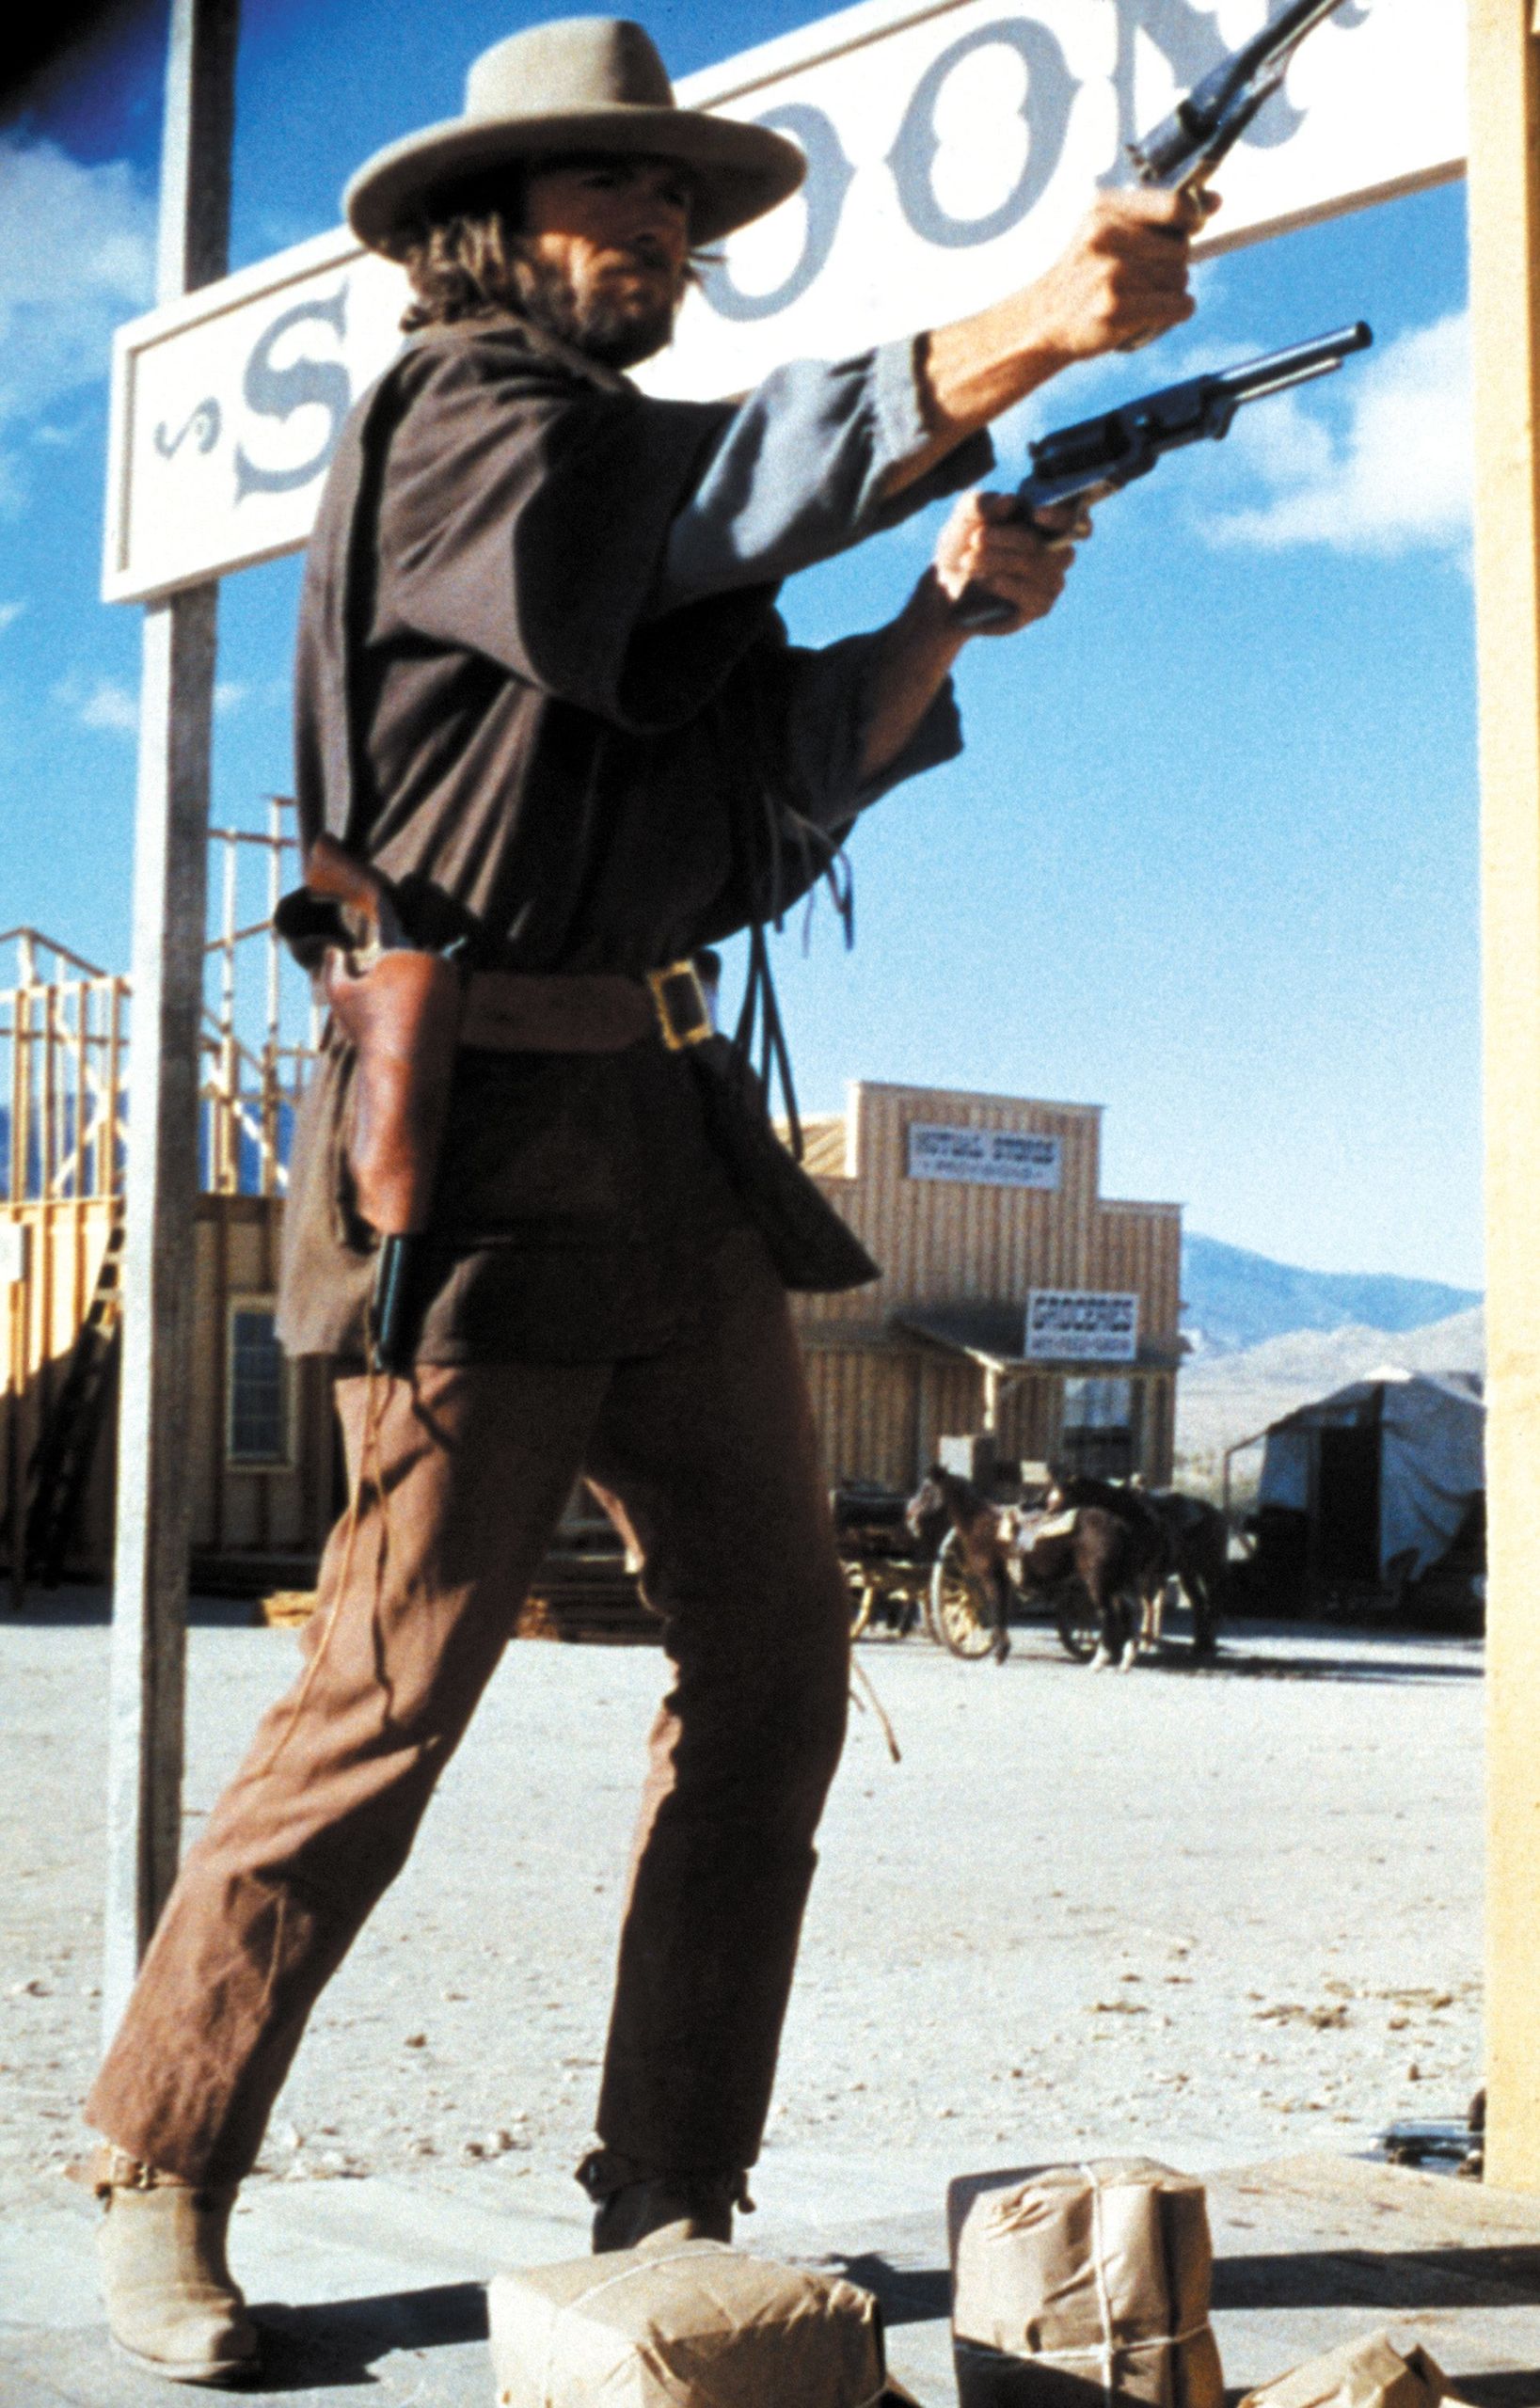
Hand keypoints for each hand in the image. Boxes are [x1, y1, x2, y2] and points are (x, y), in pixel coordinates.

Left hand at [931, 491, 1086, 635]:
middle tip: (976, 537)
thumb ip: (983, 504)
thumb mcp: (965, 516)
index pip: (1073, 518)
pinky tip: (987, 580)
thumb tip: (1008, 500)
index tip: (1037, 514)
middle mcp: (1056, 551)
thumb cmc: (964, 542)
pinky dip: (1009, 586)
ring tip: (967, 560)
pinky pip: (1036, 596)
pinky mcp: (1040, 606)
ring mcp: (1051, 580)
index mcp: (1045, 523)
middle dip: (1010, 538)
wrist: (946, 584)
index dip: (1061, 516)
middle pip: (1050, 543)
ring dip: (1000, 561)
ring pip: (1038, 568)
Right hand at [1023, 188, 1212, 363]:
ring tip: (1140, 296)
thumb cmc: (1086, 273)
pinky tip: (1152, 313)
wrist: (1045, 320)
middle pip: (1181, 247)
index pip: (1174, 205)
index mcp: (1104, 208)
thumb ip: (1160, 213)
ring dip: (1171, 291)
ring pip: (1181, 278)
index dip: (1192, 218)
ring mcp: (1110, 273)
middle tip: (1144, 276)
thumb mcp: (1109, 228)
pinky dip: (1175, 312)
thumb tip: (1216, 201)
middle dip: (1174, 264)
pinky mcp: (1115, 308)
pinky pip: (1178, 305)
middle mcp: (1105, 237)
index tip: (1189, 228)